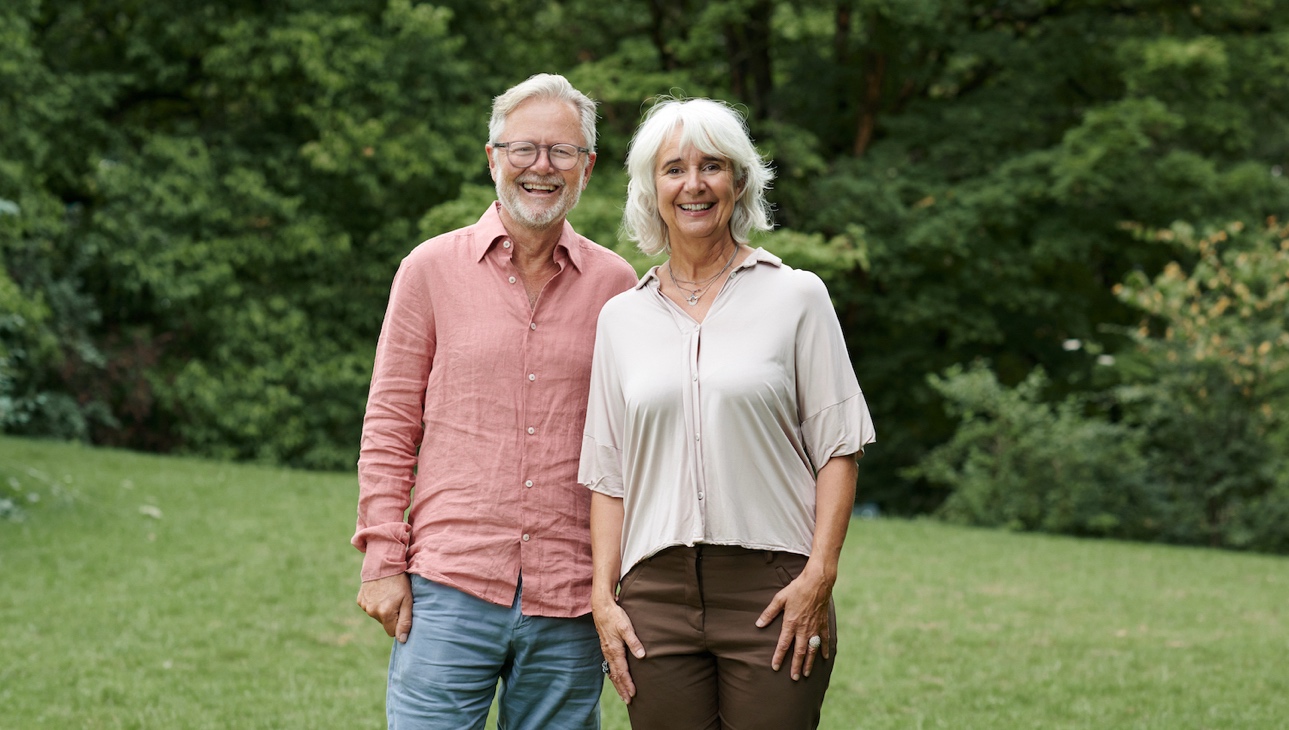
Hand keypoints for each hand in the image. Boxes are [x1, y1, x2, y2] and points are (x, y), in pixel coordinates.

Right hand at [357, 573, 412, 642]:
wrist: (383, 564)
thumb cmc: (399, 582)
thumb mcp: (408, 600)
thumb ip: (405, 622)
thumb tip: (402, 640)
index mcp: (385, 613)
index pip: (391, 632)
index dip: (398, 624)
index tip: (402, 612)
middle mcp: (372, 612)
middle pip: (384, 623)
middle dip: (391, 616)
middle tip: (396, 600)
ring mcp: (365, 606)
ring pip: (376, 615)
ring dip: (382, 608)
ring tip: (388, 594)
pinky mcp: (360, 600)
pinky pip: (369, 607)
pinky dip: (374, 602)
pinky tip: (379, 592)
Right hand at [593, 599, 645, 703]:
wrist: (601, 607)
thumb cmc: (615, 616)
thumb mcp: (626, 627)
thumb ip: (634, 641)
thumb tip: (642, 656)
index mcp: (614, 650)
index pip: (622, 672)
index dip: (628, 684)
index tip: (633, 694)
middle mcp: (609, 653)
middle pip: (616, 675)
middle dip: (622, 688)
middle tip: (628, 701)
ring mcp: (606, 650)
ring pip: (612, 671)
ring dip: (618, 684)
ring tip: (623, 693)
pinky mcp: (606, 647)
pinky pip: (609, 665)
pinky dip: (614, 674)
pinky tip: (616, 677)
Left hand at [755, 566, 831, 680]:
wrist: (817, 582)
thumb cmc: (797, 589)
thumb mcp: (780, 598)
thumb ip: (769, 613)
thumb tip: (758, 624)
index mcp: (791, 623)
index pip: (783, 645)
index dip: (778, 657)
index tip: (775, 667)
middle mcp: (803, 629)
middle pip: (799, 652)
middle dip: (796, 666)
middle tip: (794, 678)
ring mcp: (815, 628)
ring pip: (812, 650)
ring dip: (809, 663)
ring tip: (806, 674)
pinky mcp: (823, 624)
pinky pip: (824, 640)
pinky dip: (824, 650)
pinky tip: (823, 658)